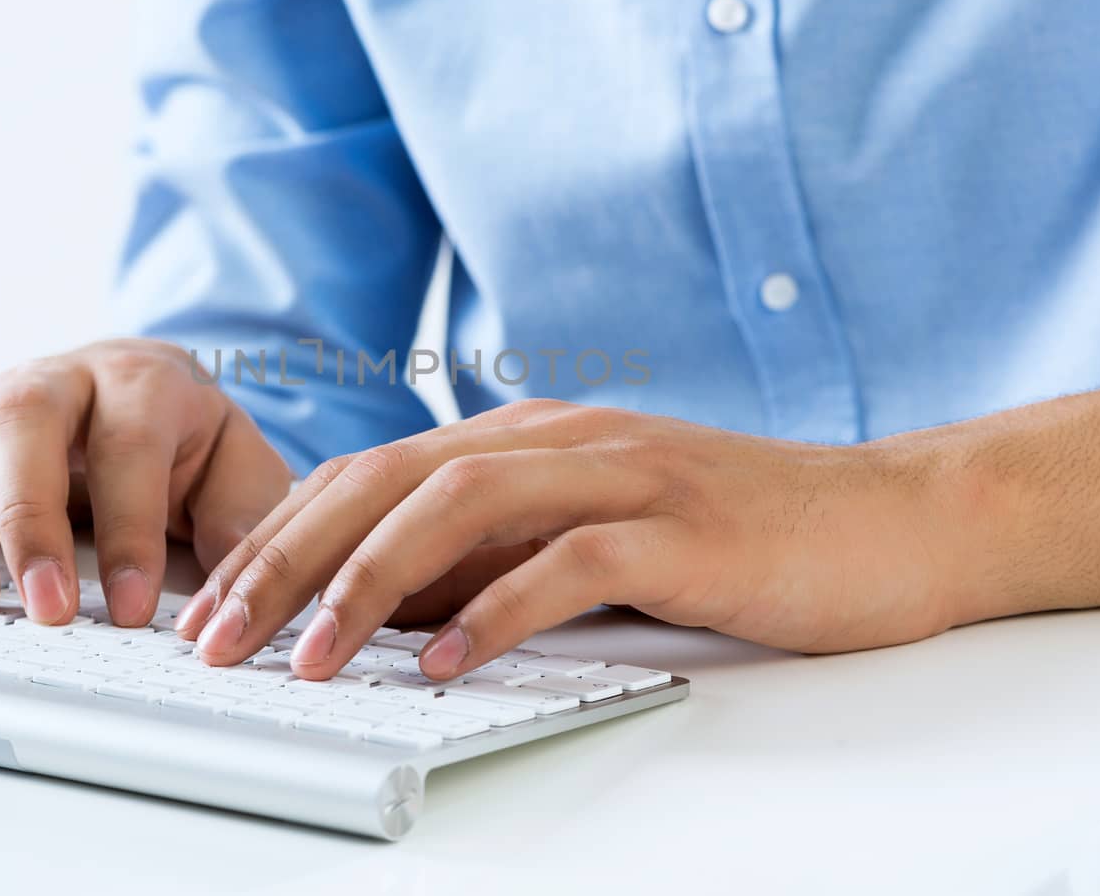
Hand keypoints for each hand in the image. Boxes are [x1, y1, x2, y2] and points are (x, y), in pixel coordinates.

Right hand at [0, 339, 291, 625]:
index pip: (129, 441)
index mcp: (141, 382)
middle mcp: (54, 380)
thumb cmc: (192, 444)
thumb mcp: (240, 472)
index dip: (129, 526)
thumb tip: (235, 587)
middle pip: (24, 418)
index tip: (130, 608)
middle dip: (30, 518)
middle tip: (46, 609)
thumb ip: (244, 519)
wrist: (149, 393)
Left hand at [178, 399, 963, 678]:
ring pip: (460, 505)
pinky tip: (448, 662)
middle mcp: (559, 440)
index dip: (277, 537)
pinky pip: (570, 560)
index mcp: (524, 438)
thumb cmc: (731, 537)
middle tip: (216, 635)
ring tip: (310, 658)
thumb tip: (386, 611)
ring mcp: (621, 475)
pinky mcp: (682, 527)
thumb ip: (495, 556)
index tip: (211, 605)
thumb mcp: (588, 535)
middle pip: (387, 481)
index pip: (368, 474)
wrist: (889, 518)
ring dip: (370, 583)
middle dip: (286, 558)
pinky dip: (499, 607)